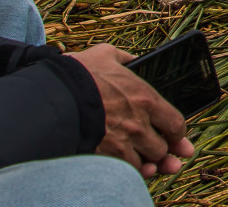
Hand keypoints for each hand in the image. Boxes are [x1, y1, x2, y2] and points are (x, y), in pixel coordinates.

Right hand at [70, 44, 193, 177]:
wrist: (51, 97)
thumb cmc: (78, 74)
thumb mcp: (105, 55)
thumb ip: (125, 59)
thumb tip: (135, 60)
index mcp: (145, 98)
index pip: (175, 124)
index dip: (176, 132)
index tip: (174, 135)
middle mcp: (139, 124)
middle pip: (163, 148)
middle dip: (162, 148)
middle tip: (158, 148)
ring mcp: (122, 144)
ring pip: (147, 162)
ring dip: (147, 161)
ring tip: (143, 157)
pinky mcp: (105, 157)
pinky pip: (127, 171)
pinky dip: (130, 170)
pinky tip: (128, 164)